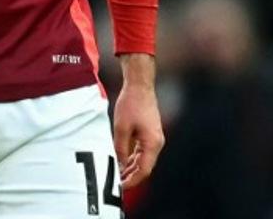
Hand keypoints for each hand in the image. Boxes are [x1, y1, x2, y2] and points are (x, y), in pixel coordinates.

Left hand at [113, 54, 163, 188]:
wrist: (140, 84)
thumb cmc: (131, 104)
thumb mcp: (121, 129)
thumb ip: (120, 149)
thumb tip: (119, 166)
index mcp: (152, 143)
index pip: (144, 170)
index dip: (132, 181)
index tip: (119, 187)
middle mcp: (157, 142)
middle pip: (145, 167)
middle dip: (131, 177)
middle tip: (116, 184)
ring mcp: (155, 138)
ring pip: (144, 160)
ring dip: (131, 168)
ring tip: (117, 175)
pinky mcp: (150, 133)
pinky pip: (143, 151)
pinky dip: (133, 158)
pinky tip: (122, 163)